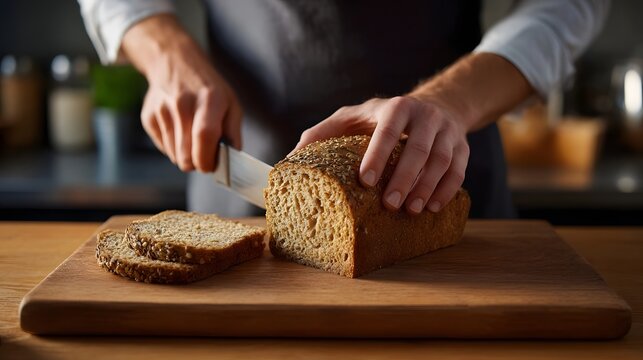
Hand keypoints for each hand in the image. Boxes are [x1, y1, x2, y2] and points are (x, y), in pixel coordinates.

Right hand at [122, 15, 241, 171]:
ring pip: (174, 155)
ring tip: (193, 139)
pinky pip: (163, 148)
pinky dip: (173, 148)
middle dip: (197, 164)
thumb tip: (232, 157)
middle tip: (205, 157)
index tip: (211, 166)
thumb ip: (233, 131)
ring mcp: (162, 110)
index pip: (205, 135)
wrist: (174, 63)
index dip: (207, 158)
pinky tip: (179, 130)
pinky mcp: (148, 117)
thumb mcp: (230, 102)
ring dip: (186, 156)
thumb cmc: (208, 88)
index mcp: (209, 99)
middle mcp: (183, 103)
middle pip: (186, 154)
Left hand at [294, 95, 469, 213]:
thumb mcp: (353, 116)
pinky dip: (447, 190)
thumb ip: (324, 133)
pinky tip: (432, 208)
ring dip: (427, 188)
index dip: (378, 155)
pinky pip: (459, 171)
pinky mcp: (463, 147)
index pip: (387, 130)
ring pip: (442, 161)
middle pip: (418, 148)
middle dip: (404, 178)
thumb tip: (289, 160)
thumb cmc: (384, 117)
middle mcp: (425, 116)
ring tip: (410, 211)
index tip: (365, 181)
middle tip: (389, 205)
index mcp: (396, 107)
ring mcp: (447, 132)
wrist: (436, 105)